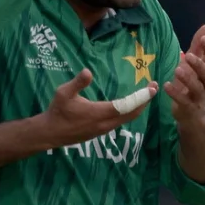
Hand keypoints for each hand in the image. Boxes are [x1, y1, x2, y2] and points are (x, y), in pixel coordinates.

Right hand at [38, 69, 155, 148]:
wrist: (50, 133)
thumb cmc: (57, 111)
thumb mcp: (63, 93)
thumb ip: (78, 82)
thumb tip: (88, 71)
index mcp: (99, 113)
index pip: (127, 105)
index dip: (142, 97)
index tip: (153, 87)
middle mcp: (105, 123)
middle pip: (132, 113)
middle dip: (145, 101)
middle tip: (154, 88)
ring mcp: (104, 129)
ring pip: (127, 119)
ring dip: (139, 107)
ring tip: (146, 95)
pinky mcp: (101, 132)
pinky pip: (121, 121)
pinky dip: (130, 112)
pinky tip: (131, 105)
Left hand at [164, 25, 204, 123]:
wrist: (193, 114)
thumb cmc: (193, 85)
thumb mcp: (195, 65)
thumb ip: (199, 47)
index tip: (204, 38)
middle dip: (199, 65)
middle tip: (189, 56)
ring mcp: (198, 97)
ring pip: (197, 88)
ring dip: (188, 78)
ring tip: (178, 69)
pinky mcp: (188, 107)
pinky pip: (183, 100)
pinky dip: (175, 93)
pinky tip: (166, 85)